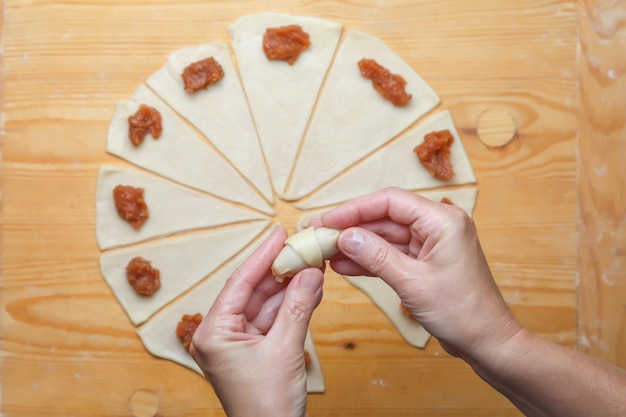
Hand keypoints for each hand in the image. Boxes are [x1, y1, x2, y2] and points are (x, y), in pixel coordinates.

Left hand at [190, 227, 323, 416]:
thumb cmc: (266, 407)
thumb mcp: (285, 350)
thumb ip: (298, 307)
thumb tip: (311, 272)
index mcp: (213, 333)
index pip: (240, 283)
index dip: (262, 255)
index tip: (279, 232)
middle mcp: (221, 334)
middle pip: (255, 290)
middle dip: (281, 269)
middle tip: (303, 246)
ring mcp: (239, 342)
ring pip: (267, 303)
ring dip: (291, 286)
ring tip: (313, 263)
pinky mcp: (256, 349)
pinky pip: (275, 319)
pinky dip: (292, 305)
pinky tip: (310, 287)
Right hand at [320, 187, 520, 360]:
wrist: (488, 342)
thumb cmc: (463, 312)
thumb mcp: (412, 282)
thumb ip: (376, 256)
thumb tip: (344, 236)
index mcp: (442, 220)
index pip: (390, 201)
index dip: (354, 209)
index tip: (327, 220)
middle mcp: (438, 225)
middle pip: (385, 217)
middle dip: (352, 227)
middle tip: (319, 236)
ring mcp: (431, 244)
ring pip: (385, 236)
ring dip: (357, 245)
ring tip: (325, 252)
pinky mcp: (425, 262)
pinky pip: (392, 254)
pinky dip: (370, 260)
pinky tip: (344, 266)